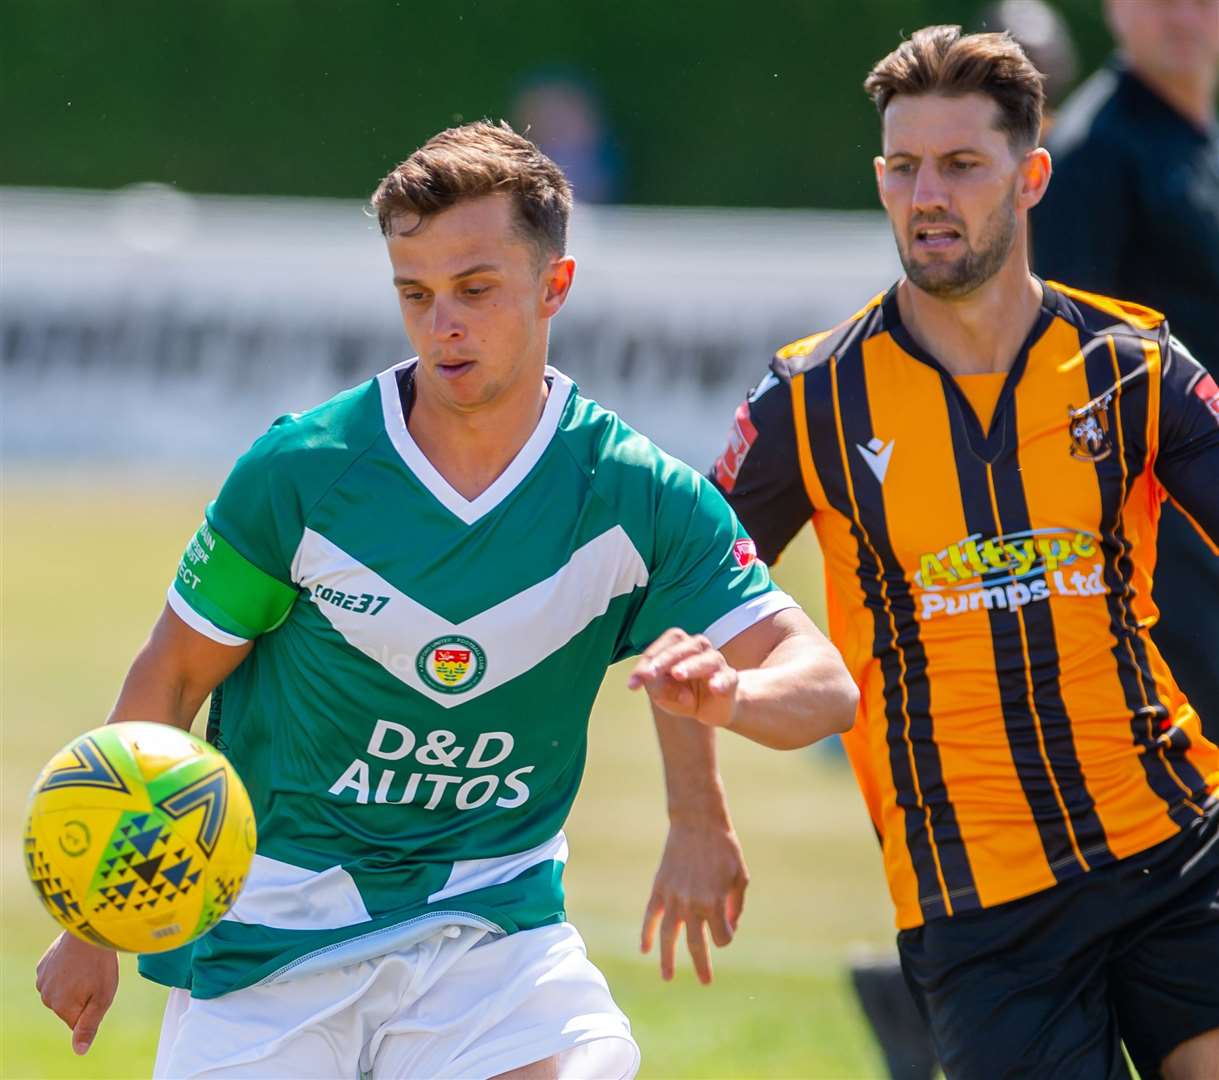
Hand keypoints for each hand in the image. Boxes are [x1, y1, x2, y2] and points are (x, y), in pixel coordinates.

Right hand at [35, 932, 117, 1054]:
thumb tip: (79, 1051)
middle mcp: (46, 996)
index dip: (93, 1007)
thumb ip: (89, 1026)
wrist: (89, 930)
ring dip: (74, 981)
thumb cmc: (100, 964)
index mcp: (61, 1007)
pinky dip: (67, 968)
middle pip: (69, 1005)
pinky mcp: (43, 964)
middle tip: (96, 974)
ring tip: (87, 964)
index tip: (100, 989)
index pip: (77, 1022)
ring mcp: (42, 979)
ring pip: (62, 989)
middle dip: (82, 994)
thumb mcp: (102, 998)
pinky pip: (57, 974)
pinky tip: (77, 957)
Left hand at [628, 629, 738, 729]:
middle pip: (684, 646)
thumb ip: (656, 687)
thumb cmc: (683, 694)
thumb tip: (659, 684)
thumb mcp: (663, 694)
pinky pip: (727, 678)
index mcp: (679, 647)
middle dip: (665, 660)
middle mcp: (699, 649)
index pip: (662, 647)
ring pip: (707, 659)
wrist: (712, 709)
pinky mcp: (729, 680)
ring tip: (678, 674)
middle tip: (650, 674)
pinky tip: (713, 687)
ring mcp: (716, 663)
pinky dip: (720, 681)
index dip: (646, 663)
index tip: (633, 684)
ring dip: (691, 665)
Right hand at [640, 819, 748, 984]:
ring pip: (669, 936)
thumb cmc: (724, 848)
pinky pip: (650, 916)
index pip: (722, 937)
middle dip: (702, 966)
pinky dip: (646, 933)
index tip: (726, 926)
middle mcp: (692, 903)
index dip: (726, 937)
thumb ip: (735, 905)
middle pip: (697, 945)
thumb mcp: (740, 876)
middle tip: (705, 982)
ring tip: (668, 978)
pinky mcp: (659, 887)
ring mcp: (673, 897)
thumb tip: (728, 928)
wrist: (698, 822)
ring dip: (668, 959)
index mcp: (715, 902)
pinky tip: (645, 949)